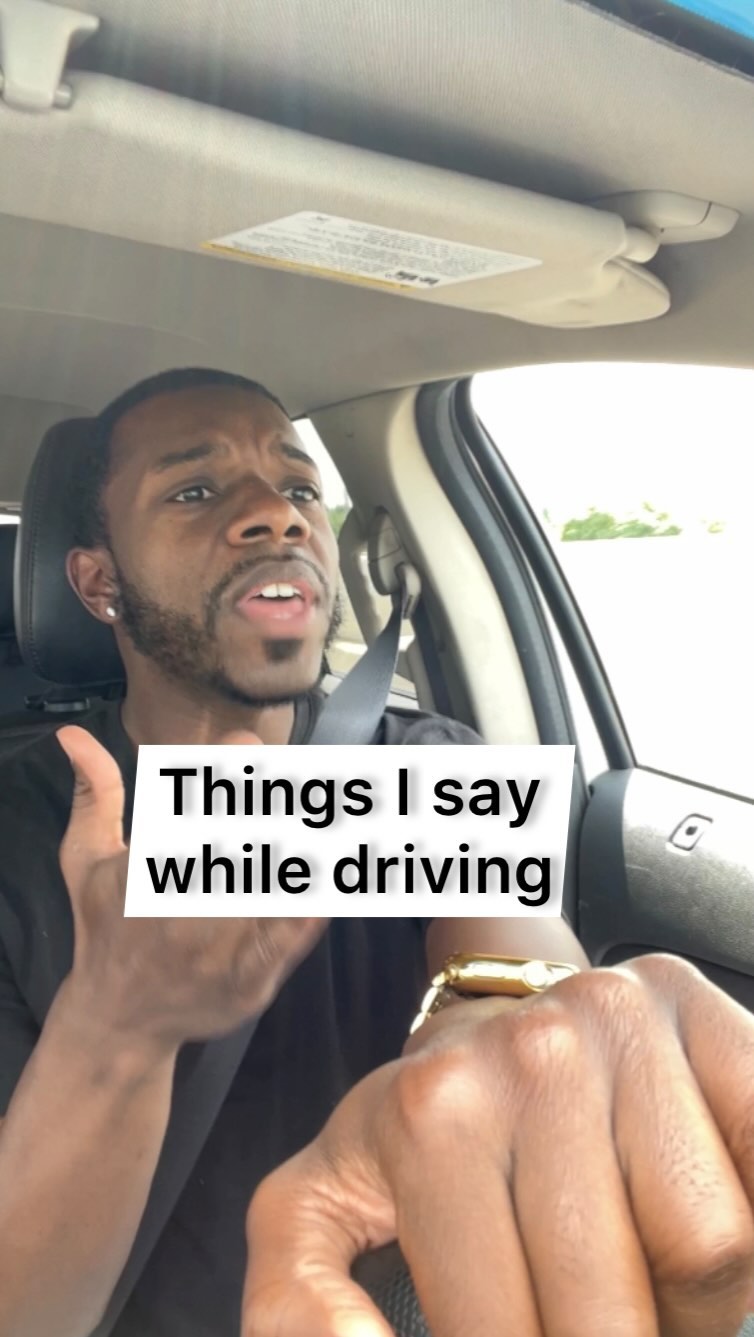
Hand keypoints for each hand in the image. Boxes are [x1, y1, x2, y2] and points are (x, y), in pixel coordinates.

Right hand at [56, 726, 325, 1053]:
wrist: (118, 1019)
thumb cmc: (105, 928)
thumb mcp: (85, 860)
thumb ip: (94, 793)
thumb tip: (74, 735)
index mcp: (148, 868)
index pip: (194, 806)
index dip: (227, 767)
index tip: (246, 741)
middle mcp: (185, 906)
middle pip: (245, 840)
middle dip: (276, 802)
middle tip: (299, 773)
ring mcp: (220, 948)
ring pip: (276, 886)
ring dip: (306, 847)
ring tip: (333, 813)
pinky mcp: (248, 982)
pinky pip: (289, 938)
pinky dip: (314, 905)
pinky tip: (332, 874)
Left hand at [243, 955, 753, 1336]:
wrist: (492, 1022)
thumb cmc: (418, 1134)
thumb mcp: (318, 1206)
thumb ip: (297, 1302)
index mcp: (432, 1117)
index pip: (504, 1336)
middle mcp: (533, 1056)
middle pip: (619, 1308)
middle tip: (593, 1325)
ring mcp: (629, 1027)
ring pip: (713, 1247)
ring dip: (688, 1304)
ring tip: (637, 1277)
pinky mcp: (705, 1020)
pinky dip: (753, 1209)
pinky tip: (680, 1211)